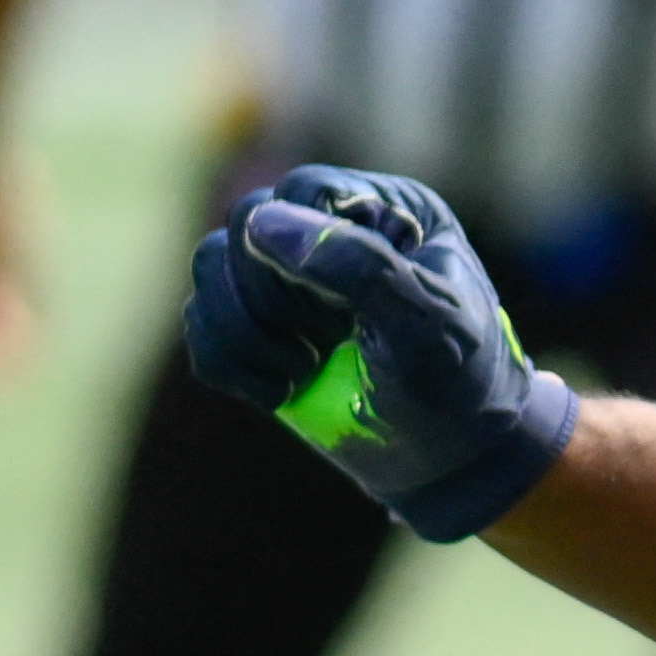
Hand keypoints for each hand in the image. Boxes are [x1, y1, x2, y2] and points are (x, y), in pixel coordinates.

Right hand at [182, 167, 586, 542]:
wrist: (450, 463)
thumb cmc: (456, 389)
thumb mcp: (427, 327)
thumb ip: (360, 267)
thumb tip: (263, 223)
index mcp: (387, 210)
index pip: (303, 192)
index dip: (300, 253)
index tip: (335, 317)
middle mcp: (334, 230)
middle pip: (245, 224)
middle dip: (272, 300)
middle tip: (320, 350)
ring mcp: (289, 278)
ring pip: (210, 265)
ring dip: (244, 332)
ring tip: (299, 372)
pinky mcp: (258, 327)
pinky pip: (200, 321)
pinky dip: (229, 364)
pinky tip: (279, 393)